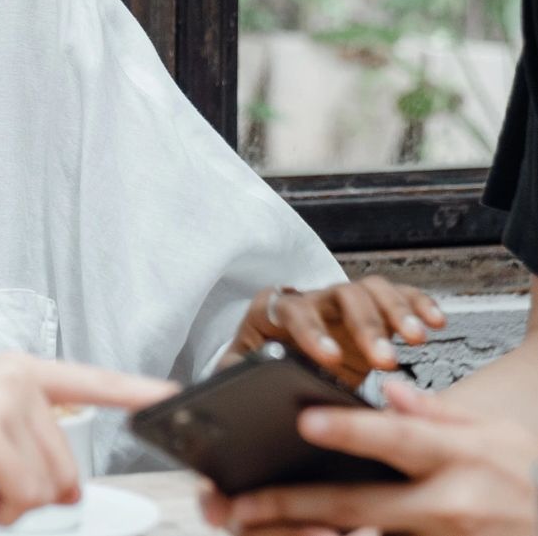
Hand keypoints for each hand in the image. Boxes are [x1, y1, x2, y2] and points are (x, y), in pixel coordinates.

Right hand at [0, 354, 175, 525]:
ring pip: (47, 490)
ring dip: (2, 510)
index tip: (175, 396)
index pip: (90, 381)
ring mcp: (1, 398)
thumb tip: (64, 494)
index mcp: (13, 371)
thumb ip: (19, 448)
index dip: (136, 392)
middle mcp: (15, 376)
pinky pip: (20, 498)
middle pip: (68, 471)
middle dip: (24, 500)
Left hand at [205, 380, 537, 535]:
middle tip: (239, 503)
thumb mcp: (492, 432)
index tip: (306, 420)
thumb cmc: (526, 476)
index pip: (397, 440)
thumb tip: (390, 392)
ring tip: (251, 528)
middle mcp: (447, 506)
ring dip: (305, 534)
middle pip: (359, 504)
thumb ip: (436, 412)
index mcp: (460, 458)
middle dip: (293, 505)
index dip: (351, 430)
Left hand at [225, 276, 445, 382]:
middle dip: (365, 326)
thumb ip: (237, 372)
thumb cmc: (258, 366)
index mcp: (274, 311)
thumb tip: (240, 382)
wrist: (279, 364)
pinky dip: (418, 304)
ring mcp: (343, 303)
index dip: (311, 332)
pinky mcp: (371, 310)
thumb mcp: (240, 372)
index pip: (291, 311)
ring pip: (371, 291)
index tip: (330, 359)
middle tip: (385, 360)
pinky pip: (398, 296)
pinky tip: (435, 322)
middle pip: (340, 297)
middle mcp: (311, 300)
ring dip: (396, 311)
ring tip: (417, 338)